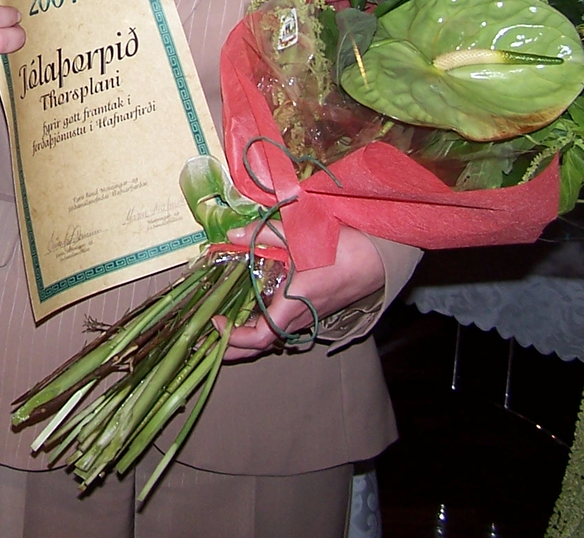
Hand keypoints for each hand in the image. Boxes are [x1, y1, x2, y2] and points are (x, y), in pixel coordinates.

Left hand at [217, 224, 384, 361]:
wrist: (377, 258)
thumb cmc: (342, 247)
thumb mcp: (300, 235)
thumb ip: (264, 234)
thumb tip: (232, 234)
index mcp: (296, 303)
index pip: (262, 336)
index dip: (236, 337)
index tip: (215, 323)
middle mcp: (301, 317)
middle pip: (263, 344)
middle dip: (234, 349)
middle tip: (205, 344)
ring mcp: (308, 317)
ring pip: (273, 336)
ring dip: (246, 339)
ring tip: (220, 333)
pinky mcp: (312, 311)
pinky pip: (282, 326)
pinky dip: (261, 327)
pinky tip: (247, 316)